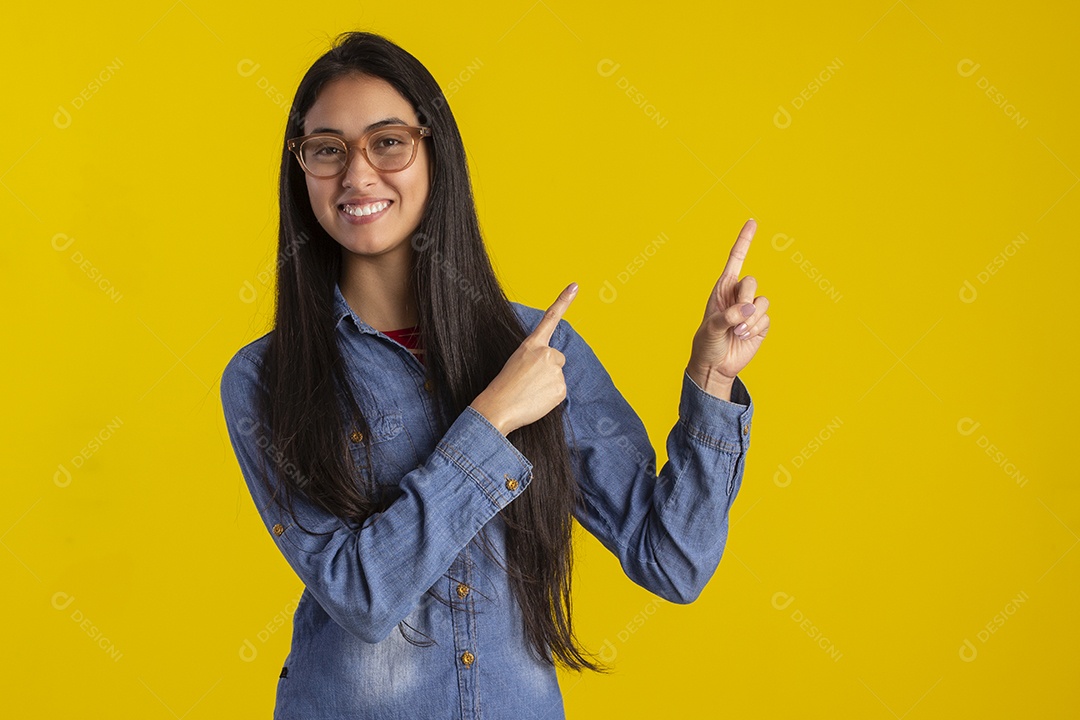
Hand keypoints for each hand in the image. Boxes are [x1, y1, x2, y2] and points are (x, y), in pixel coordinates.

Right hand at [470, 282, 578, 434]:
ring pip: (558, 377)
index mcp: (531, 345)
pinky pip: (559, 391)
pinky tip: (536, 400)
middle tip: (529, 382)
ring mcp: (555, 370)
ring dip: (547, 385)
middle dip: (548, 370)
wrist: (497, 408)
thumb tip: (552, 371)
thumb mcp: (517, 363)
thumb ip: (536, 360)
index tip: (575, 286)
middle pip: (557, 359)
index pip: (550, 319)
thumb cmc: (503, 388)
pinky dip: (550, 397)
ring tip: (529, 392)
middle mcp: (546, 353)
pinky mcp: (560, 388)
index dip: (564, 301)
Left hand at [687, 219, 770, 388]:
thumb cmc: (707, 343)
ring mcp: (751, 309)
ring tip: (737, 332)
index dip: (745, 240)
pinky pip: (767, 318)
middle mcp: (739, 295)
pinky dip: (756, 328)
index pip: (736, 259)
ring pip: (763, 302)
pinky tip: (744, 336)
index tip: (752, 222)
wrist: (715, 364)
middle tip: (735, 318)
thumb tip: (748, 309)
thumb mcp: (710, 328)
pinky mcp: (761, 323)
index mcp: (723, 288)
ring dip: (751, 319)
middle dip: (745, 300)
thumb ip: (727, 317)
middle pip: (752, 282)